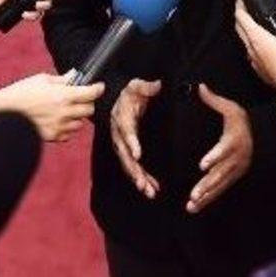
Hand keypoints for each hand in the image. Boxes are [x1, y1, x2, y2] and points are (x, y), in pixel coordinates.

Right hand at [0, 72, 102, 141]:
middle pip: (89, 109)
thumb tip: (74, 76)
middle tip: (78, 98)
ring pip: (80, 123)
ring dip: (76, 116)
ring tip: (63, 110)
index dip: (98, 88)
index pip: (91, 93)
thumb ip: (61, 80)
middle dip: (86, 103)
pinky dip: (66, 128)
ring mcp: (59, 126)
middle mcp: (64, 112)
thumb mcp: (41, 80)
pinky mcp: (53, 137)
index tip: (98, 86)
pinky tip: (56, 121)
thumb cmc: (20, 94)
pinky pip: (68, 134)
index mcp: (63, 95)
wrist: (4, 114)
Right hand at [110, 78, 161, 197]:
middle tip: (144, 184)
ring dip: (138, 179)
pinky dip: (141, 178)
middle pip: (125, 155)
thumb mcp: (137, 86)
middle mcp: (119, 135)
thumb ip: (146, 87)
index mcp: (122, 118)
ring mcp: (122, 144)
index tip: (137, 154)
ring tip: (149, 192)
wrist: (118, 99)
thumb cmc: (130, 93)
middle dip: (134, 171)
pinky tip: (151, 188)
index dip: (131, 142)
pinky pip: (133, 166)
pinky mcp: (127, 150)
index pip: (126, 131)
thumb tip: (157, 85)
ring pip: (129, 165)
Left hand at [187, 84, 252, 213]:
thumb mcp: (231, 108)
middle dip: (206, 186)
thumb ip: (214, 100)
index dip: (214, 157)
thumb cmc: (244, 120)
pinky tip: (195, 206)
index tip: (202, 165)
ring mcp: (236, 170)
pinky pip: (221, 190)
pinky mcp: (234, 177)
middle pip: (220, 174)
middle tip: (193, 195)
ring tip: (191, 205)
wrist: (264, 135)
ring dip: (205, 196)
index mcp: (234, 140)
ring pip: (220, 186)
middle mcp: (236, 158)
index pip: (224, 149)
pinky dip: (208, 199)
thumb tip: (199, 87)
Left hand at [233, 0, 275, 89]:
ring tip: (256, 28)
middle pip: (239, 28)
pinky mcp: (258, 68)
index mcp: (257, 37)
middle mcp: (251, 48)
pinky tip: (265, 48)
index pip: (241, 17)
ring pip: (245, 42)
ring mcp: (253, 59)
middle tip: (245, 11)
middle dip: (240, 18)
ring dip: (247, 34)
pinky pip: (252, 55)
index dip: (239, 6)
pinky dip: (255, 48)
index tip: (240, 0)